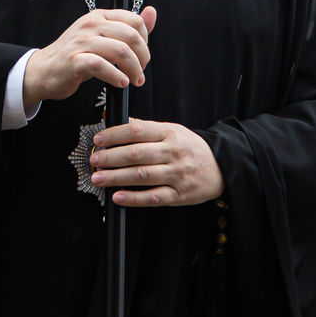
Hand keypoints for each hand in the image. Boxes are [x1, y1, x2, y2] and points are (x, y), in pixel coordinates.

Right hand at [23, 7, 155, 106]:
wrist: (45, 69)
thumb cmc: (75, 54)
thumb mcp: (102, 36)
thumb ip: (128, 27)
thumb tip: (152, 12)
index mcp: (99, 16)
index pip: (135, 21)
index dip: (145, 40)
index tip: (142, 55)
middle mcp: (91, 25)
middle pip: (131, 36)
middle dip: (143, 57)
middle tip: (140, 72)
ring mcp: (82, 42)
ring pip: (121, 51)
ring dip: (133, 70)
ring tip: (134, 80)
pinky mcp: (75, 60)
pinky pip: (102, 66)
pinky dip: (116, 76)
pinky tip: (120, 82)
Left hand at [90, 118, 222, 207]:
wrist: (222, 167)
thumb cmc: (190, 148)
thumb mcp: (171, 130)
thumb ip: (143, 127)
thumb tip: (114, 118)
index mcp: (169, 133)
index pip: (137, 130)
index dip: (114, 135)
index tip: (98, 140)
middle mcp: (173, 153)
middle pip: (136, 154)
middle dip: (110, 158)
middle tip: (93, 160)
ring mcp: (176, 175)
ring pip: (142, 176)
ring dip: (116, 177)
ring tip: (98, 178)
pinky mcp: (179, 195)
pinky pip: (154, 197)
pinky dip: (134, 198)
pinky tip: (118, 197)